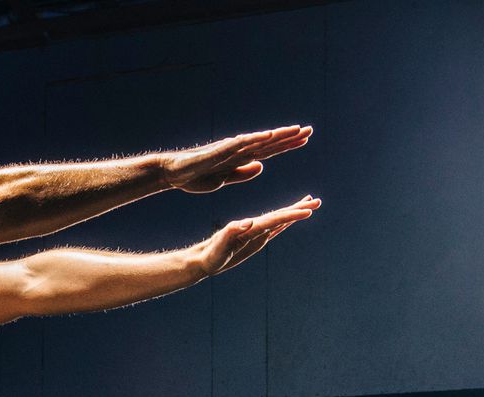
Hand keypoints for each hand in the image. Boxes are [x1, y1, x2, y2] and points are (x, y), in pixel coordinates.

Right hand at [163, 126, 312, 193]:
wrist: (173, 172)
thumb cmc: (195, 176)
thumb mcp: (224, 179)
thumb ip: (242, 173)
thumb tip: (262, 166)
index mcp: (240, 159)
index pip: (268, 151)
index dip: (286, 146)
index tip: (304, 140)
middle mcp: (238, 150)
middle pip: (268, 143)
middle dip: (289, 137)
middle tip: (310, 130)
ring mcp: (230, 149)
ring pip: (259, 141)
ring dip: (278, 136)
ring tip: (297, 130)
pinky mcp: (220, 150)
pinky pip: (242, 144)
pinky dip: (256, 139)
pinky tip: (270, 135)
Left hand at [198, 196, 320, 276]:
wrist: (204, 258)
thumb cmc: (212, 252)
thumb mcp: (221, 243)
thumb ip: (233, 231)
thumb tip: (249, 221)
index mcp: (250, 226)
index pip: (275, 218)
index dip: (291, 214)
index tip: (307, 210)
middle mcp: (255, 226)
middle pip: (281, 215)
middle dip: (299, 208)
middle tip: (318, 201)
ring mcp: (257, 232)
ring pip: (280, 219)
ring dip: (295, 211)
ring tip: (311, 203)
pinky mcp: (255, 239)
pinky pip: (274, 229)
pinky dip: (285, 222)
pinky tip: (291, 219)